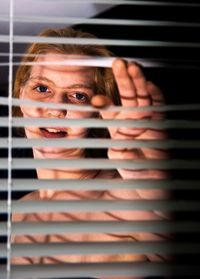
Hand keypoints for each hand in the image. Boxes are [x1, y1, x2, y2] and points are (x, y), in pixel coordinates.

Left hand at [92, 59, 168, 179]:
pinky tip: (150, 85)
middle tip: (118, 64)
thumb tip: (108, 133)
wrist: (151, 183)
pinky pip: (159, 108)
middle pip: (128, 97)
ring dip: (139, 83)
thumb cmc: (131, 171)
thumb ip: (109, 137)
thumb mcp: (115, 156)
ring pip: (143, 98)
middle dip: (124, 81)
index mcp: (118, 127)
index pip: (111, 108)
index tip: (97, 99)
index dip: (105, 101)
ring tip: (133, 68)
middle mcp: (132, 121)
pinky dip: (156, 97)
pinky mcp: (160, 126)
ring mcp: (147, 122)